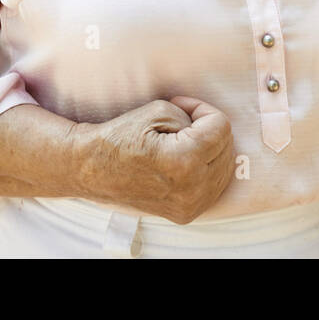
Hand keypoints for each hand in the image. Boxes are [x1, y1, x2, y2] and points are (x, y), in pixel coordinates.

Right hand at [69, 96, 235, 224]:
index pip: (221, 127)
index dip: (203, 110)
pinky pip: (215, 186)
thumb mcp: (159, 111)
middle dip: (209, 129)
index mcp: (184, 161)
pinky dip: (208, 168)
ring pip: (225, 167)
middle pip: (227, 147)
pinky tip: (188, 159)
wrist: (91, 169)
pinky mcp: (186, 214)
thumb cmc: (121, 137)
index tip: (183, 106)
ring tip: (185, 141)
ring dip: (211, 149)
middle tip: (183, 123)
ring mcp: (189, 205)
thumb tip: (207, 125)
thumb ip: (193, 115)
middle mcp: (191, 189)